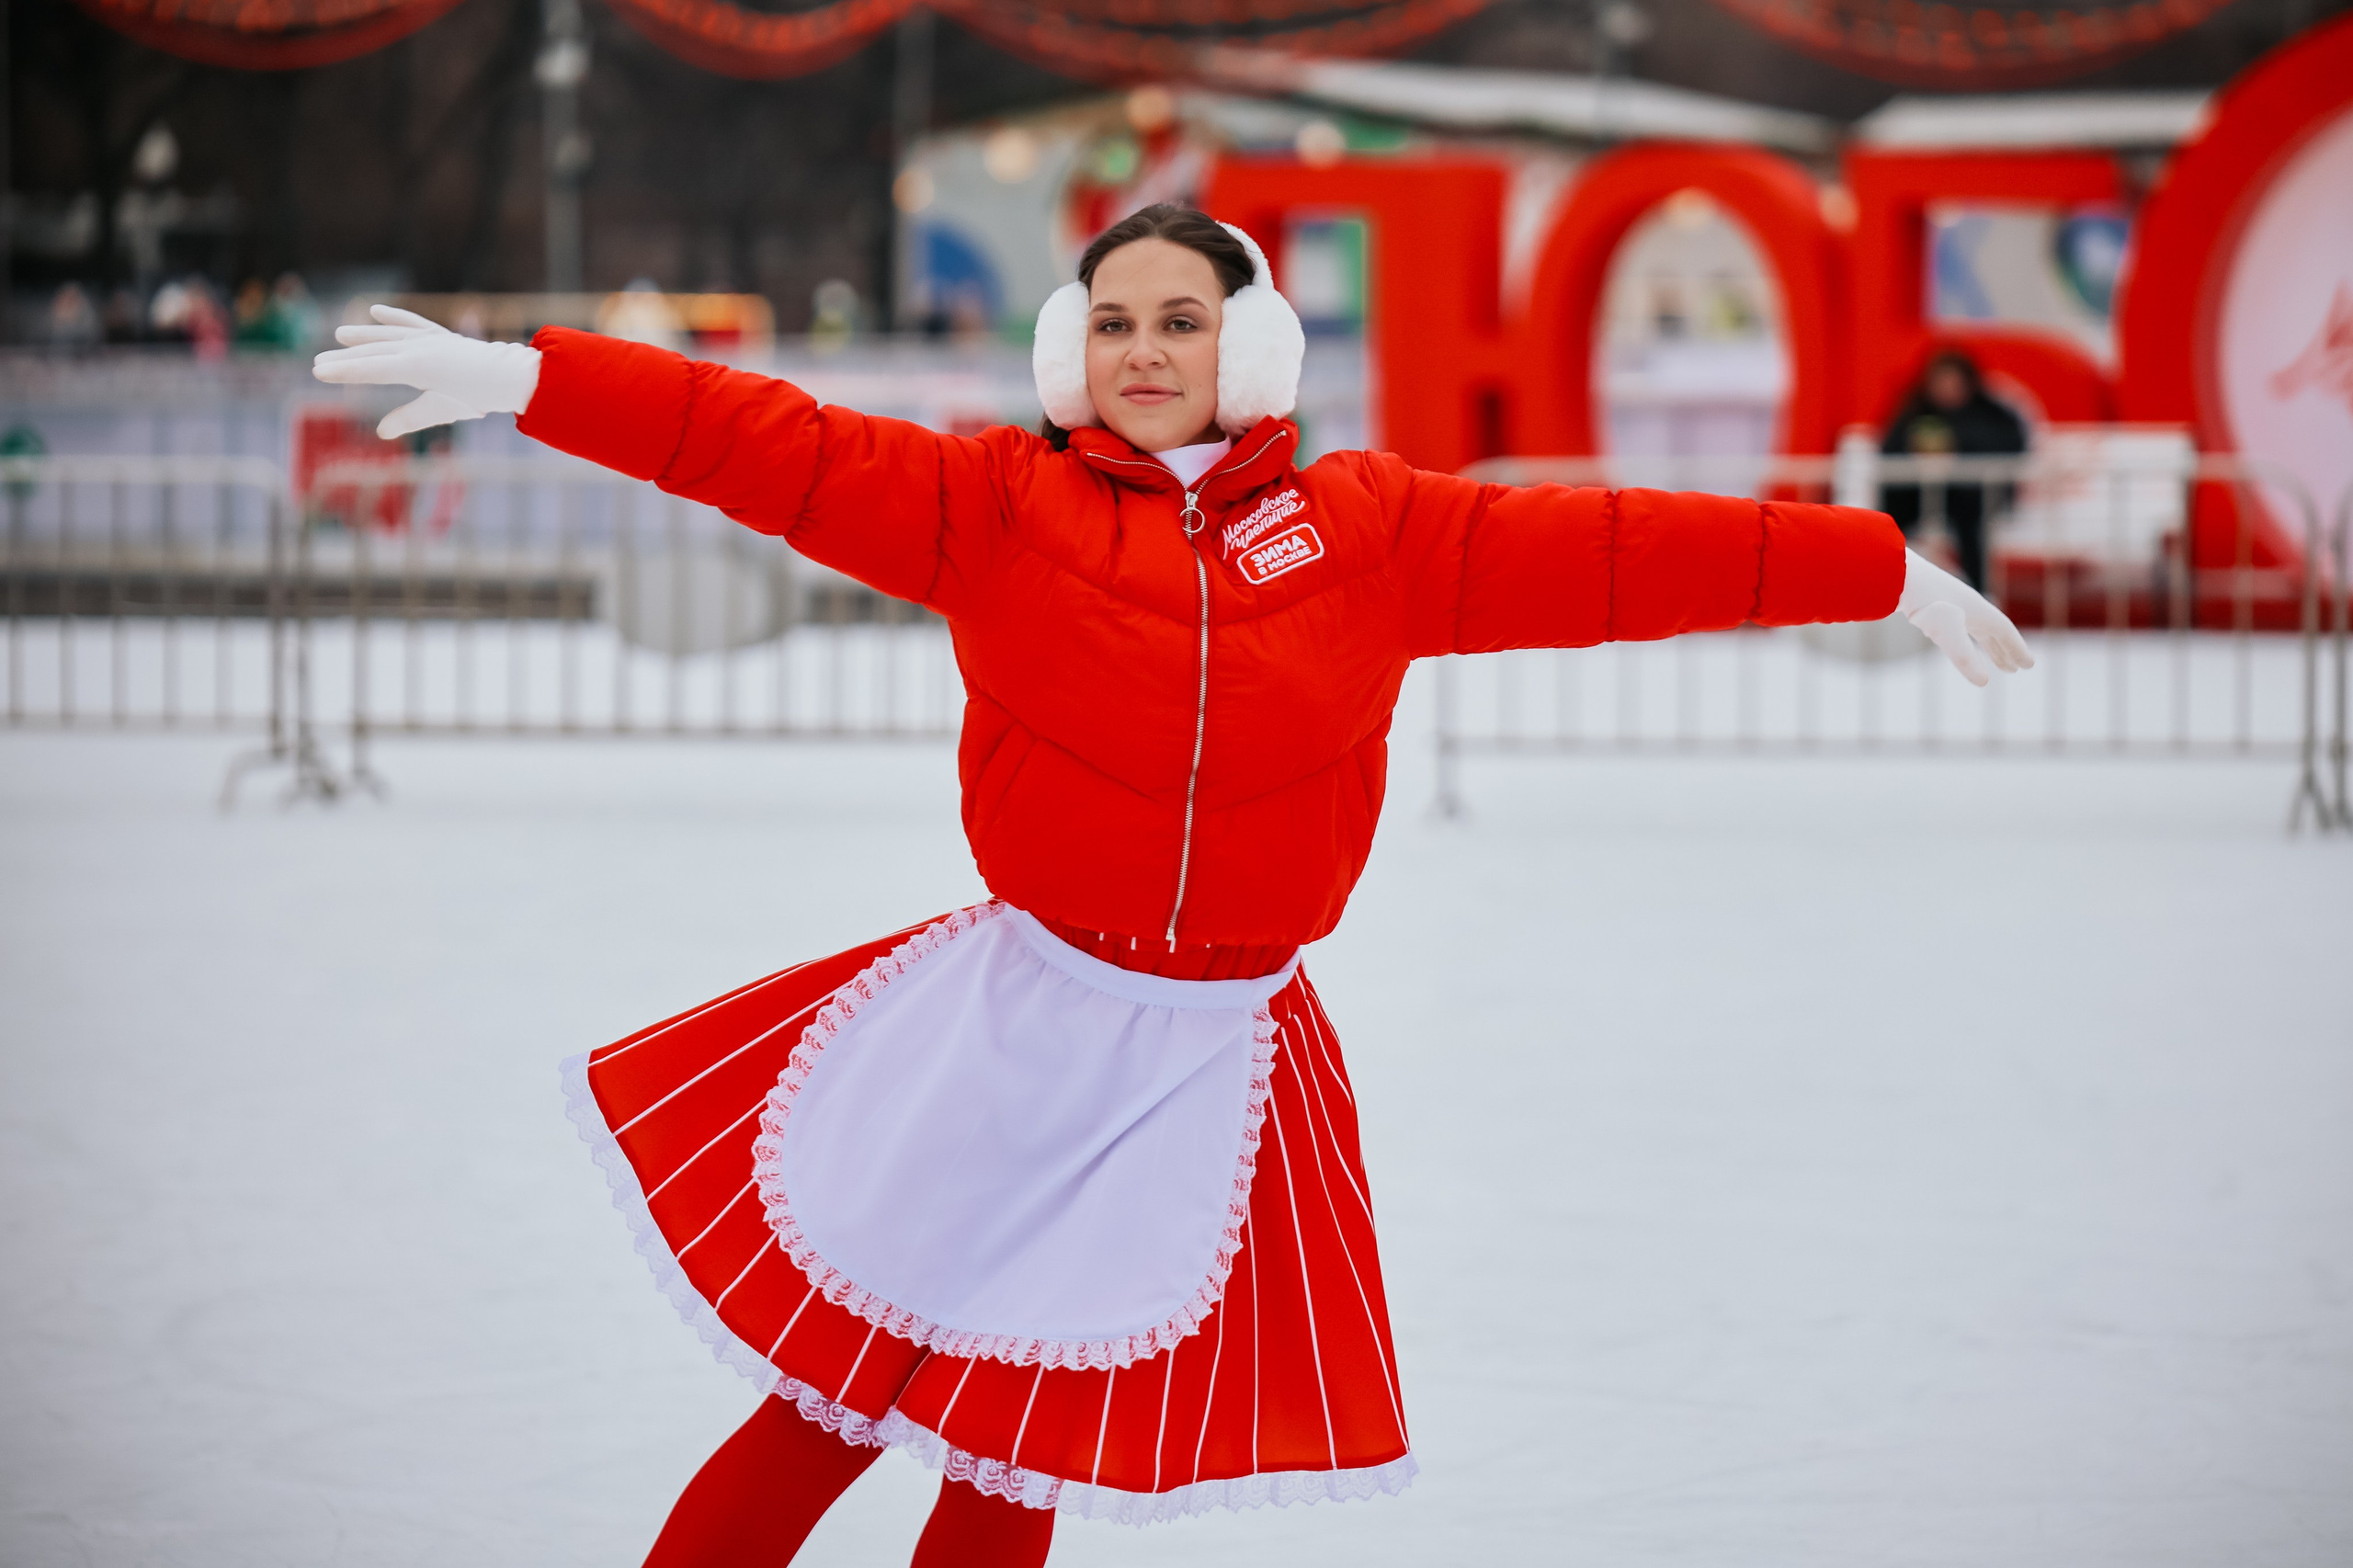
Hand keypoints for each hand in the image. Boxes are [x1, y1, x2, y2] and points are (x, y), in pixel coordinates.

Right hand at [312, 305, 541, 438]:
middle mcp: (418, 348)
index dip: (344, 372)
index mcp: (415, 367)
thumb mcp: (441, 410)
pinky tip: (376, 311)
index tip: (319, 372)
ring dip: (364, 336)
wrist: (510, 375)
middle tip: (318, 363)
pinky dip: (395, 317)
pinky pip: (413, 322)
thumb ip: (410, 418)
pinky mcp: (440, 335)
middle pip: (375, 353)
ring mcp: (429, 338)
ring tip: (340, 335)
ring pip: (389, 336)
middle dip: (346, 358)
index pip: (371, 369)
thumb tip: (382, 431)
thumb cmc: (476, 397)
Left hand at [1898, 549, 2032, 685]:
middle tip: (2014, 669)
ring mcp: (1952, 603)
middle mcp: (1969, 605)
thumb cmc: (1925, 601)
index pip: (2004, 631)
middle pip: (1994, 631)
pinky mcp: (1934, 604)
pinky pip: (1960, 624)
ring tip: (1996, 663)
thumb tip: (1984, 683)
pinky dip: (1968, 637)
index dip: (2017, 649)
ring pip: (1977, 628)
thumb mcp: (1947, 633)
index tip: (2028, 666)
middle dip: (2005, 651)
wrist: (1896, 573)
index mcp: (1978, 609)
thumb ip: (1965, 658)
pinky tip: (1961, 640)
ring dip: (1989, 646)